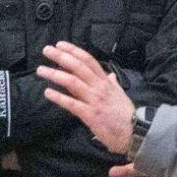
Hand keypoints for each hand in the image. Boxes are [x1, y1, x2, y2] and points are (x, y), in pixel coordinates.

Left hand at [38, 42, 137, 156]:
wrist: (135, 132)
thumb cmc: (126, 115)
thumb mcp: (120, 95)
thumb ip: (113, 84)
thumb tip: (110, 75)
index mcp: (106, 82)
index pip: (89, 60)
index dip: (74, 51)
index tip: (60, 45)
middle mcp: (99, 87)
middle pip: (78, 67)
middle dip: (61, 57)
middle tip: (46, 50)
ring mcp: (94, 100)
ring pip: (72, 82)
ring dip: (55, 74)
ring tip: (41, 70)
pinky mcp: (90, 114)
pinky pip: (72, 104)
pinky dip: (59, 97)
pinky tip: (47, 92)